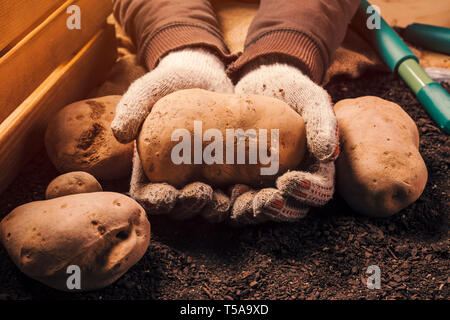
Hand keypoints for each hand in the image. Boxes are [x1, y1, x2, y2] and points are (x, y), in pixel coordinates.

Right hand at [113, 48, 233, 217]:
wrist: (207, 74)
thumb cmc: (171, 84)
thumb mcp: (148, 90)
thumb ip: (132, 108)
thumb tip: (119, 134)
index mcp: (155, 169)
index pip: (152, 195)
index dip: (158, 201)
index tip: (168, 196)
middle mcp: (181, 180)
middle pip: (184, 207)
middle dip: (193, 206)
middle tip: (203, 195)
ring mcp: (209, 178)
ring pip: (214, 206)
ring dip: (223, 209)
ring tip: (230, 198)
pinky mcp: (234, 173)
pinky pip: (242, 192)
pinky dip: (249, 197)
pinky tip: (257, 192)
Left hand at [230, 63, 338, 223]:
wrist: (259, 83)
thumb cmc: (292, 90)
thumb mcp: (311, 100)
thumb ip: (323, 124)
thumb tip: (330, 154)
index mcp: (315, 167)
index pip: (318, 190)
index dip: (308, 191)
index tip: (289, 181)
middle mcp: (292, 180)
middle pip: (289, 207)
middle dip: (277, 208)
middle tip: (264, 200)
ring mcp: (265, 183)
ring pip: (260, 208)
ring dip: (250, 210)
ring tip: (238, 199)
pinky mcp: (240, 180)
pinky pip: (235, 199)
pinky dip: (227, 201)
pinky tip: (217, 193)